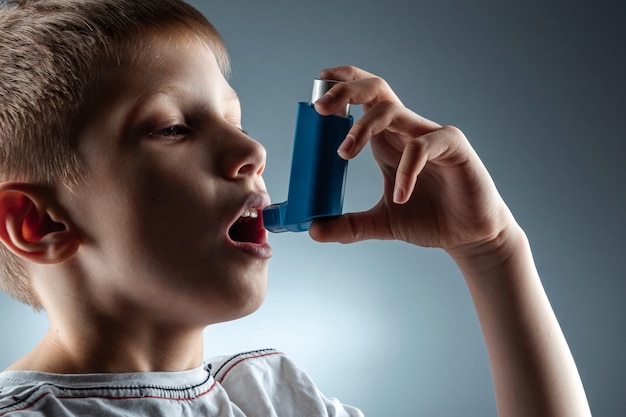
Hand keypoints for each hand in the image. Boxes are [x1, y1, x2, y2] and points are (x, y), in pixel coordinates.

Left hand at [310, 66, 516, 254]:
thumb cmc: (428, 218)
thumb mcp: (380, 224)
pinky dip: (405, 168)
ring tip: (344, 153)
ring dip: (363, 126)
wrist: (468, 235)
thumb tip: (314, 231)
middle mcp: (405, 130)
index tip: (315, 92)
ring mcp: (429, 136)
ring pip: (393, 109)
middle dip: (346, 90)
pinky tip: (401, 194)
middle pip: (375, 89)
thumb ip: (348, 226)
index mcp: (386, 139)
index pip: (363, 98)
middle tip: (320, 108)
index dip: (341, 87)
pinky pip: (423, 146)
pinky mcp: (453, 148)